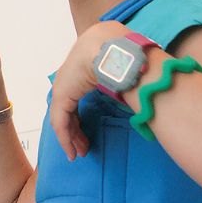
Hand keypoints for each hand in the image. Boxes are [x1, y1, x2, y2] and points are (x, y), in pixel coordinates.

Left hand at [50, 21, 127, 160]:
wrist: (115, 49)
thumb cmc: (124, 56)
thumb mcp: (122, 71)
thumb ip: (122, 81)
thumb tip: (140, 91)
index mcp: (80, 71)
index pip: (75, 99)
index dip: (80, 117)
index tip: (88, 132)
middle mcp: (68, 79)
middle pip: (68, 110)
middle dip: (76, 131)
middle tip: (84, 148)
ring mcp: (63, 87)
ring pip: (63, 119)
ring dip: (71, 138)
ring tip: (80, 153)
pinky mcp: (62, 96)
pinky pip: (61, 123)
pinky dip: (66, 139)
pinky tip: (72, 152)